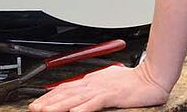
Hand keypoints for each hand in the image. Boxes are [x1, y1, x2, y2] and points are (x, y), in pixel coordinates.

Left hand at [28, 62, 170, 111]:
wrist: (152, 78)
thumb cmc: (133, 81)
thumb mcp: (110, 80)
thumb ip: (95, 85)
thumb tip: (83, 86)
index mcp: (93, 80)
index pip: (67, 87)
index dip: (51, 96)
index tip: (39, 103)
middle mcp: (95, 83)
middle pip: (67, 93)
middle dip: (49, 102)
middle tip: (34, 108)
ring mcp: (103, 89)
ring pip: (76, 98)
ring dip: (59, 106)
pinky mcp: (112, 95)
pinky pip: (94, 103)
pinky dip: (83, 108)